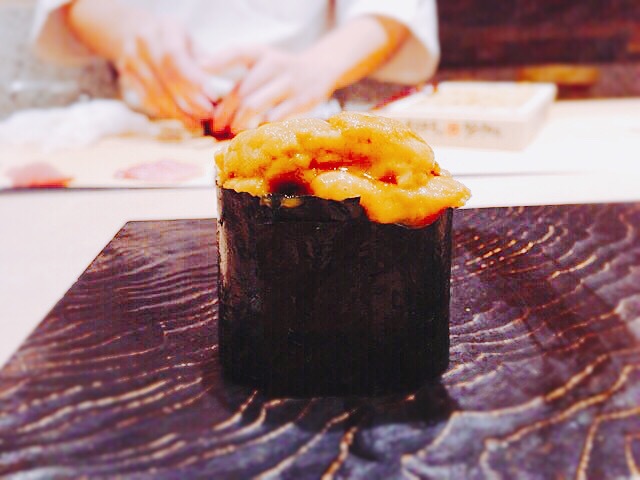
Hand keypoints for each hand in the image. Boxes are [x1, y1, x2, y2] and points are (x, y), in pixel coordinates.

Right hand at [115, 19, 213, 126]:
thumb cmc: (176, 41)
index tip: (213, 97)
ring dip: (179, 113)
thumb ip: (206, 63)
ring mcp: (131, 59)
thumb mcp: (193, 43)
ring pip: (156, 93)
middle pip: (166, 77)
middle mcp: (144, 41)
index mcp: (166, 28)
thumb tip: (221, 86)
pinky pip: (147, 100)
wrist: (136, 31)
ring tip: (198, 124)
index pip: (176, 57)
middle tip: (208, 115)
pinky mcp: (126, 76)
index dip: (194, 80)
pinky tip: (182, 120)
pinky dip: (166, 113)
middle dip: (190, 101)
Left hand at [205, 46, 336, 133]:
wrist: (320, 69)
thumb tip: (208, 99)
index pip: (237, 52)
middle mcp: (275, 64)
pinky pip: (275, 117)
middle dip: (226, 111)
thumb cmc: (281, 70)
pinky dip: (261, 127)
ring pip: (256, 105)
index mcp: (262, 53)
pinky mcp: (301, 101)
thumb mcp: (262, 60)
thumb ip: (239, 75)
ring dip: (239, 121)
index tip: (201, 69)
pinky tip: (254, 134)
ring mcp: (289, 83)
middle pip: (242, 89)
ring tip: (232, 131)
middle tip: (216, 125)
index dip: (218, 60)